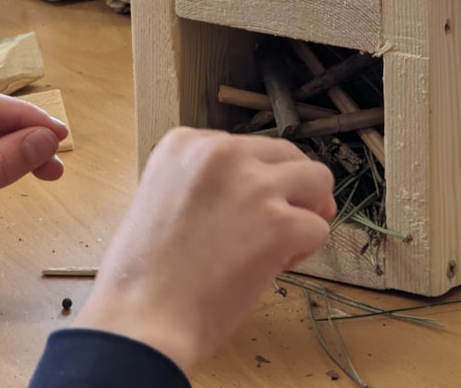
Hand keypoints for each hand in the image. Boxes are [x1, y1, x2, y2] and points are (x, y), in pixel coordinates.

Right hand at [72, 128, 335, 374]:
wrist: (142, 318)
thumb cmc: (144, 273)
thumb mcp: (161, 197)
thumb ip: (203, 182)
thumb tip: (257, 190)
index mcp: (185, 143)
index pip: (246, 147)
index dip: (252, 180)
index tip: (238, 211)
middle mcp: (221, 152)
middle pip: (286, 154)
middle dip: (291, 188)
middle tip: (280, 223)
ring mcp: (254, 186)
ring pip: (316, 179)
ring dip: (306, 211)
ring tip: (279, 244)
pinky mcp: (280, 224)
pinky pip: (318, 228)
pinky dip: (302, 251)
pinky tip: (272, 268)